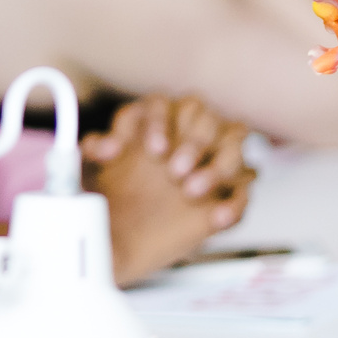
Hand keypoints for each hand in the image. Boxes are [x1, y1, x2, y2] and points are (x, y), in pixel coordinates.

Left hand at [82, 93, 254, 283]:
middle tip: (174, 171)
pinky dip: (235, 204)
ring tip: (191, 191)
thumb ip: (93, 152)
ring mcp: (211, 164)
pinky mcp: (225, 196)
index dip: (161, 122)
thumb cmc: (111, 190)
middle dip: (194, 142)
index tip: (153, 149)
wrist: (122, 235)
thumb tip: (100, 147)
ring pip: (236, 147)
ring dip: (218, 167)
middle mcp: (187, 135)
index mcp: (155, 121)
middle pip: (209, 118)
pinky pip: (244, 193)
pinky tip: (217, 217)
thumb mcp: (92, 171)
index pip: (164, 103)